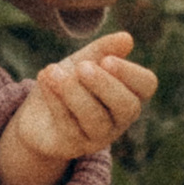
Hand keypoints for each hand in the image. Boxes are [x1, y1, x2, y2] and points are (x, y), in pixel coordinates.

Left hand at [0, 31, 158, 184]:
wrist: (37, 114)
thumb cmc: (69, 83)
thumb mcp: (82, 61)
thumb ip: (102, 50)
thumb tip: (127, 38)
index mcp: (129, 93)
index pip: (146, 85)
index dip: (129, 73)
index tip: (106, 60)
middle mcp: (120, 118)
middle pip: (126, 107)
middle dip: (104, 85)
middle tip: (82, 66)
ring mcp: (99, 136)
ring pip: (96, 119)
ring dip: (74, 93)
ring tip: (53, 71)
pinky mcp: (74, 146)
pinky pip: (68, 125)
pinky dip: (55, 101)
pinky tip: (44, 79)